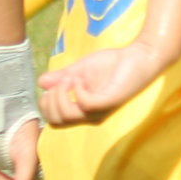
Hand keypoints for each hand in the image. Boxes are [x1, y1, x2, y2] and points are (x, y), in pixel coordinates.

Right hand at [37, 40, 166, 127]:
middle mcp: (91, 115)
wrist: (139, 56)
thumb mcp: (80, 69)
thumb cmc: (113, 64)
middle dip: (50, 101)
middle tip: (60, 82)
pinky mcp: (110, 102)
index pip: (54, 121)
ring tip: (70, 80)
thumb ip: (61, 77)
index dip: (46, 105)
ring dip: (61, 95)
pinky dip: (77, 91)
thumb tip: (41, 82)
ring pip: (68, 116)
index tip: (54, 85)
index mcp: (83, 110)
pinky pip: (85, 105)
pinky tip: (81, 80)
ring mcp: (100, 110)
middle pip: (56, 122)